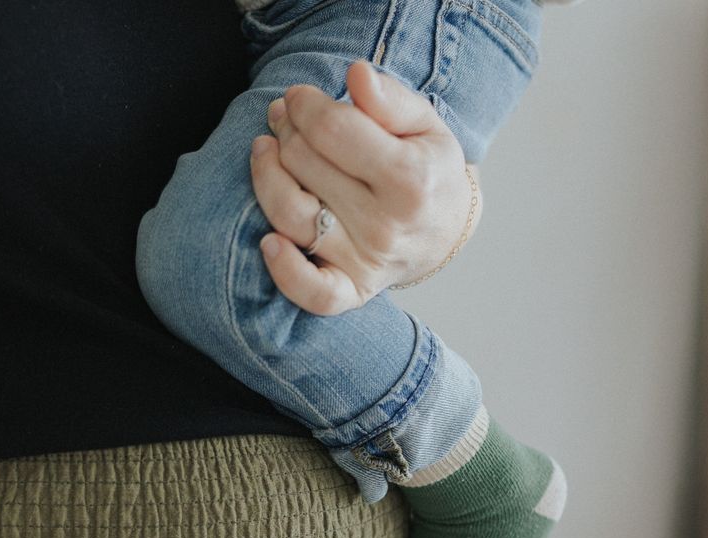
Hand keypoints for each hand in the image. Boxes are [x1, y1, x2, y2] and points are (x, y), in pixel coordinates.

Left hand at [248, 60, 482, 313]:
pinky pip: (312, 293)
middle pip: (306, 166)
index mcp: (410, 178)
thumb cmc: (427, 169)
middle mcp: (387, 225)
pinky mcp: (351, 290)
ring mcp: (366, 261)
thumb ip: (390, 99)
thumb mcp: (424, 125)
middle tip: (283, 118)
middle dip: (287, 131)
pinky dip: (285, 272)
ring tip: (263, 150)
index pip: (334, 131)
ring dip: (266, 177)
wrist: (444, 230)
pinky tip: (268, 241)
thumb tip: (356, 74)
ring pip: (292, 216)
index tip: (297, 96)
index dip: (306, 106)